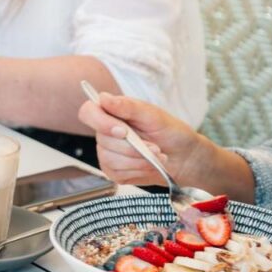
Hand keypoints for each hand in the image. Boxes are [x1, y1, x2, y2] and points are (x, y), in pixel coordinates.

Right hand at [77, 92, 206, 185]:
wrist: (183, 157)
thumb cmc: (170, 132)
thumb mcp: (153, 115)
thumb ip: (128, 107)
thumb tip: (104, 98)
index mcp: (111, 113)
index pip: (88, 113)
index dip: (101, 123)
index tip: (123, 131)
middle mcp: (105, 132)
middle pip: (103, 141)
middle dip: (132, 147)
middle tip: (154, 146)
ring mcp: (107, 153)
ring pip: (110, 159)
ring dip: (138, 161)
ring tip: (156, 156)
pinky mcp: (113, 171)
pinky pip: (117, 173)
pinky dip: (138, 171)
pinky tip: (149, 165)